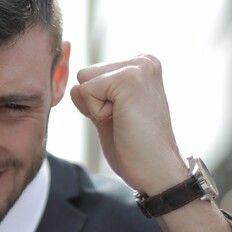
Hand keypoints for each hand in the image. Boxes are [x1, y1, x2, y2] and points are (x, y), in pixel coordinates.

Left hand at [69, 55, 186, 194]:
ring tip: (125, 120)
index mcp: (142, 66)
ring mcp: (138, 67)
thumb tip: (74, 87)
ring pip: (84, 80)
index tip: (125, 118)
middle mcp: (144, 60)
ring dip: (97, 107)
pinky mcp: (130, 78)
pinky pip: (87, 90)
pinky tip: (123, 121)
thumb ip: (92, 99)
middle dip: (96, 102)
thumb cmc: (137, 149)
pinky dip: (97, 112)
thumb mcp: (108, 118)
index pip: (92, 74)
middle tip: (125, 121)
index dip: (98, 102)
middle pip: (86, 74)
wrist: (157, 170)